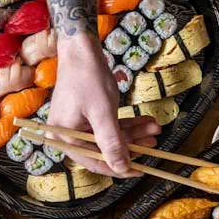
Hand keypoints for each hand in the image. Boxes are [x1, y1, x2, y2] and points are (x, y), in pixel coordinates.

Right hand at [49, 32, 159, 176]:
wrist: (81, 49)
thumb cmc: (88, 78)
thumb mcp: (103, 112)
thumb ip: (112, 143)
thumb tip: (122, 168)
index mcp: (65, 139)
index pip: (95, 162)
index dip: (120, 168)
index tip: (142, 169)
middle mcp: (67, 136)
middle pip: (103, 149)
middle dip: (131, 145)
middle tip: (154, 141)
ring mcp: (76, 126)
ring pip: (109, 137)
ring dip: (133, 133)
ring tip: (154, 128)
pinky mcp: (85, 116)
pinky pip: (107, 126)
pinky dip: (125, 124)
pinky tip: (144, 121)